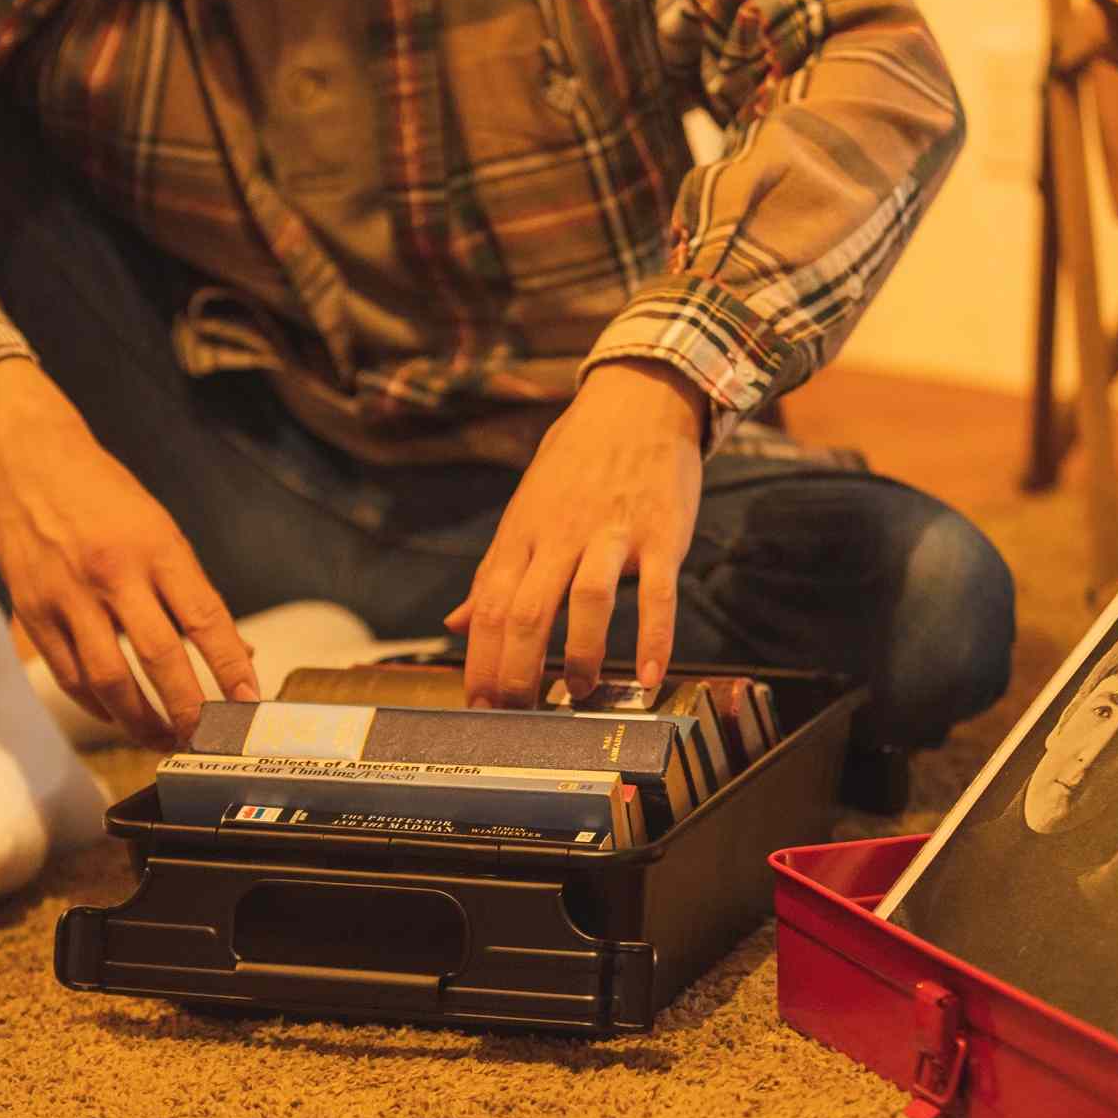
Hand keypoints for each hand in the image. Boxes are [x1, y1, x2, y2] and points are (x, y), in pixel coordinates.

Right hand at [0, 360, 258, 744]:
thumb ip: (194, 593)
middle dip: (188, 708)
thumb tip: (239, 655)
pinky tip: (119, 718)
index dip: (230, 665)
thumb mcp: (162, 530)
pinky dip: (98, 707)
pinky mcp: (33, 613)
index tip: (249, 701)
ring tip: (164, 740)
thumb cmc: (106, 498)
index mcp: (157, 548)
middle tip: (207, 738)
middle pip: (159, 657)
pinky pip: (70, 677)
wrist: (30, 463)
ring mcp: (69, 596)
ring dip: (141, 722)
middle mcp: (113, 573)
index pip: (204, 618)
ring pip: (109, 680)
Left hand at [444, 359, 706, 707]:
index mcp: (522, 533)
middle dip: (515, 673)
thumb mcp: (526, 509)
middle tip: (517, 716)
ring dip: (578, 657)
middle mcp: (560, 534)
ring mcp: (611, 533)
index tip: (477, 705)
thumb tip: (456, 621)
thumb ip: (495, 570)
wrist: (636, 401)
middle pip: (525, 611)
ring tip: (576, 694)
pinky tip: (648, 675)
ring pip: (586, 601)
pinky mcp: (661, 533)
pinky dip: (653, 637)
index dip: (478, 661)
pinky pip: (657, 592)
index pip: (487, 606)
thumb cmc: (577, 462)